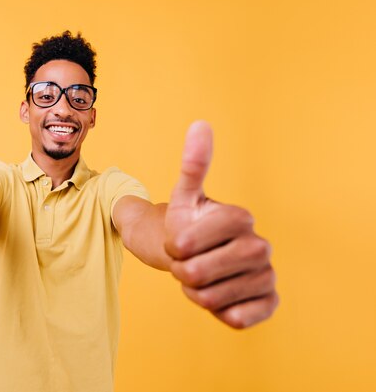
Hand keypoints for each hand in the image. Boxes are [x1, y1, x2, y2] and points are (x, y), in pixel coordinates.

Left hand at [164, 121, 277, 328]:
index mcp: (241, 218)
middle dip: (180, 270)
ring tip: (202, 275)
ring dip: (195, 292)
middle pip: (194, 274)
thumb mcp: (185, 194)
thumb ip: (193, 163)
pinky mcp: (269, 303)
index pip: (184, 244)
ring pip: (208, 299)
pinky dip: (217, 311)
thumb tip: (200, 124)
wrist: (200, 256)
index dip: (172, 246)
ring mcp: (267, 276)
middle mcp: (262, 246)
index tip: (181, 239)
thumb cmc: (188, 223)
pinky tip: (221, 295)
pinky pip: (234, 319)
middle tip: (189, 260)